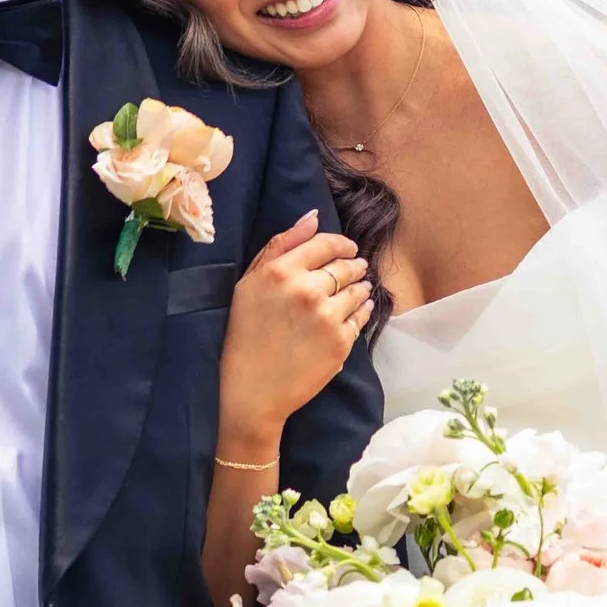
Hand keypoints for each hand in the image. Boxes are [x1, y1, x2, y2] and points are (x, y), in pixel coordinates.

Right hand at [218, 212, 373, 444]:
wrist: (249, 389)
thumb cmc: (242, 334)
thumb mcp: (249, 283)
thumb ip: (280, 246)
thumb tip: (312, 217)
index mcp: (280, 271)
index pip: (324, 243)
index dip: (341, 244)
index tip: (347, 248)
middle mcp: (306, 290)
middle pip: (345, 266)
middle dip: (354, 264)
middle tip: (356, 268)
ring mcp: (326, 317)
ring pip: (358, 290)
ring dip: (362, 286)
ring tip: (358, 289)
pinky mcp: (340, 343)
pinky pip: (362, 317)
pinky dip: (363, 310)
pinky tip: (356, 310)